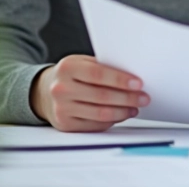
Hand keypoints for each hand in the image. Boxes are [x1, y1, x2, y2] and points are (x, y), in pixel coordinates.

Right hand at [30, 55, 148, 131]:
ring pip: (100, 114)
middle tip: (144, 98)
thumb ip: (103, 67)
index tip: (138, 83)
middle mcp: (61, 89)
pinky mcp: (65, 125)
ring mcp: (61, 108)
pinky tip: (122, 115)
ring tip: (135, 107)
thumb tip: (133, 75)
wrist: (44, 91)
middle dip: (127, 98)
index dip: (120, 79)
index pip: (98, 74)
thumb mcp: (82, 62)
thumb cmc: (71, 75)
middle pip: (101, 96)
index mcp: (67, 68)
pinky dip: (113, 121)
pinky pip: (95, 125)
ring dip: (123, 112)